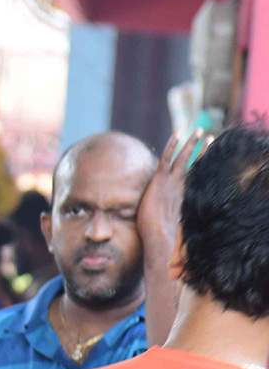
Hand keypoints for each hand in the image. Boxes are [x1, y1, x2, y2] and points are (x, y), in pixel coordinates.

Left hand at [138, 128, 207, 249]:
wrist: (160, 238)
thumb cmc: (162, 236)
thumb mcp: (168, 223)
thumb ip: (170, 217)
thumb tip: (168, 225)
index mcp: (183, 195)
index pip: (194, 175)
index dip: (201, 164)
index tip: (208, 155)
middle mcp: (181, 187)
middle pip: (194, 164)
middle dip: (201, 149)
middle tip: (209, 136)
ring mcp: (172, 183)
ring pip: (183, 158)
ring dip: (191, 143)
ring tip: (198, 130)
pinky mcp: (160, 182)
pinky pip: (167, 159)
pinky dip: (172, 146)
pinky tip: (177, 134)